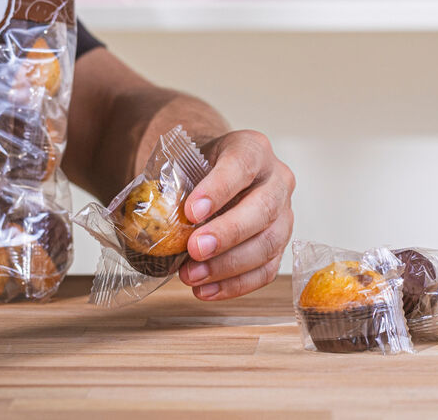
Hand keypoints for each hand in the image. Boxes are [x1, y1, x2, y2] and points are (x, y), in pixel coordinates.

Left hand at [178, 130, 294, 299]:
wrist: (216, 176)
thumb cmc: (200, 171)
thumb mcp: (185, 165)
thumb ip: (173, 189)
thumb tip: (153, 224)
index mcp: (253, 149)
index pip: (242, 165)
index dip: (219, 189)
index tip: (191, 212)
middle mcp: (277, 179)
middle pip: (264, 208)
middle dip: (228, 233)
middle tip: (195, 249)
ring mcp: (284, 213)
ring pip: (269, 243)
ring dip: (229, 265)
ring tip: (192, 276)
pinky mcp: (281, 243)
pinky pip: (266, 269)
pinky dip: (235, 284)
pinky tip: (206, 290)